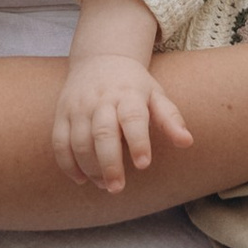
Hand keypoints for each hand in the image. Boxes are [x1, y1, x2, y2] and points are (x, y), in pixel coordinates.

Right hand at [53, 53, 195, 194]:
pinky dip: (68, 164)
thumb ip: (170, 119)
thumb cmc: (133, 85)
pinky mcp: (62, 114)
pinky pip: (60, 143)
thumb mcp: (156, 95)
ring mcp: (78, 107)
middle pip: (102, 133)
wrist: (99, 59)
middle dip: (109, 163)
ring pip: (79, 142)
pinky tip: (81, 179)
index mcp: (128, 95)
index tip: (143, 164)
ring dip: (90, 168)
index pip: (132, 118)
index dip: (138, 142)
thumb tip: (187, 142)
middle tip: (117, 188)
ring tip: (105, 185)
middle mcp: (101, 100)